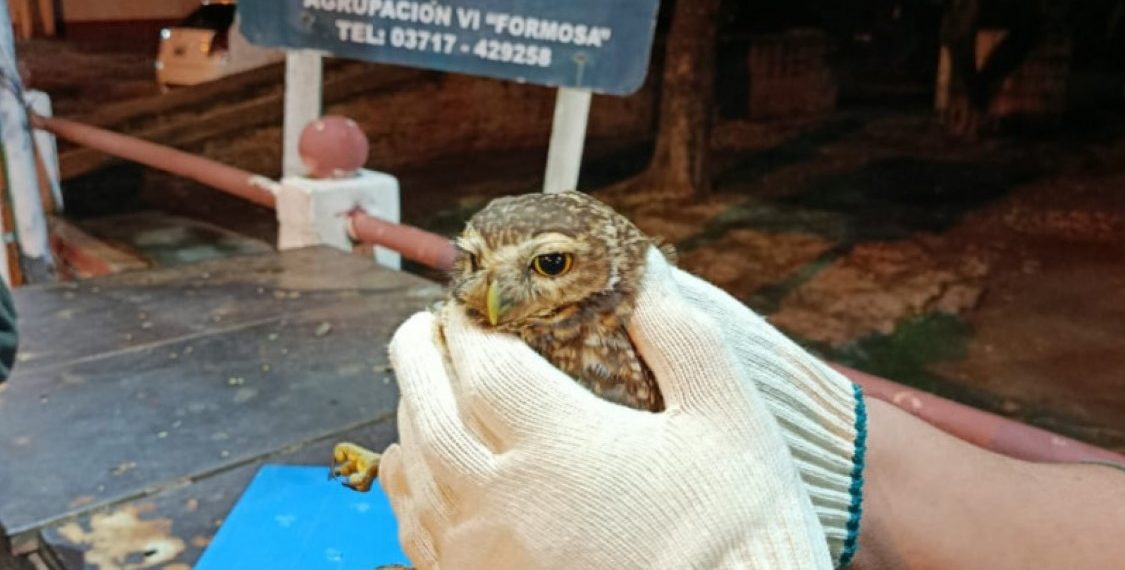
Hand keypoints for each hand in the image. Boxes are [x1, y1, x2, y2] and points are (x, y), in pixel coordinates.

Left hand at [378, 257, 831, 568]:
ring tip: (421, 387)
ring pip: (416, 473)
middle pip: (427, 412)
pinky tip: (414, 468)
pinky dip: (408, 489)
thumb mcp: (727, 420)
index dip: (470, 326)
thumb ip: (682, 337)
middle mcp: (503, 503)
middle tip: (423, 326)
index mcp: (561, 446)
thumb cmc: (739, 525)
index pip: (483, 365)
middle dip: (417, 357)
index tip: (472, 301)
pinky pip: (417, 534)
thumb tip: (644, 270)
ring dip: (409, 418)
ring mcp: (482, 557)